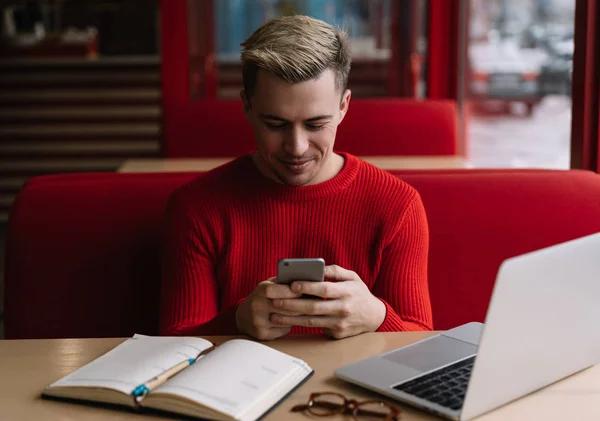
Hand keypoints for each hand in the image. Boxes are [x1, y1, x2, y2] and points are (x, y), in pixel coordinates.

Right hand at [235, 277, 302, 340]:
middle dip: (301, 305)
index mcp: (260, 291)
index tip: (306, 291)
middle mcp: (257, 306)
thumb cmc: (261, 297)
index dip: (294, 291)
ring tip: (306, 311)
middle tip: (313, 303)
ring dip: (298, 316)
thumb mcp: (267, 285)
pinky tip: (291, 321)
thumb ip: (281, 282)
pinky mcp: (262, 334)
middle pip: (286, 307)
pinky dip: (289, 325)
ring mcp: (259, 322)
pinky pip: (284, 330)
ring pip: (287, 319)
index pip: (280, 290)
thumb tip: (303, 280)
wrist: (243, 317)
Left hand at [269, 265, 385, 338]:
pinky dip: (301, 325)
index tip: (292, 285)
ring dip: (291, 319)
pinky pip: (316, 329)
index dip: (308, 287)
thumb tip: (319, 267)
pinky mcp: (337, 334)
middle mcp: (343, 309)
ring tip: (275, 315)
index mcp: (347, 292)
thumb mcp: (353, 277)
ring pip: (311, 322)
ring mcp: (340, 324)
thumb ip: (336, 271)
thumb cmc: (359, 294)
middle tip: (276, 301)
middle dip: (292, 304)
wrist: (374, 317)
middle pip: (313, 307)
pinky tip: (288, 322)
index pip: (324, 289)